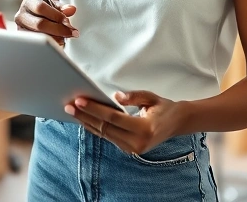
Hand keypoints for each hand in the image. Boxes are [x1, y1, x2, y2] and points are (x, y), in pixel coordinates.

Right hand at [14, 0, 78, 46]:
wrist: (36, 18)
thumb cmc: (45, 12)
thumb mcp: (53, 6)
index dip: (55, 15)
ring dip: (56, 38)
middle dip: (58, 29)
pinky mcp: (24, 41)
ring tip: (64, 37)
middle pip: (40, 24)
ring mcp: (21, 30)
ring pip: (39, 36)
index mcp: (28, 3)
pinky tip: (58, 42)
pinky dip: (51, 44)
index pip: (41, 7)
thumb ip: (62, 7)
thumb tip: (71, 9)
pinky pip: (38, 45)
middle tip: (70, 32)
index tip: (66, 21)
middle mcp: (21, 16)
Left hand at [65, 91, 186, 154]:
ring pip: (103, 134)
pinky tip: (84, 119)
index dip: (94, 109)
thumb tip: (114, 96)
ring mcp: (132, 149)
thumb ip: (133, 96)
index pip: (113, 118)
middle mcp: (137, 143)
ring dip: (87, 122)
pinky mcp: (128, 149)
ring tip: (72, 111)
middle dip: (85, 116)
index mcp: (144, 129)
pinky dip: (95, 127)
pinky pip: (108, 137)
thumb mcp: (152, 97)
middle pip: (104, 128)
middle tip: (69, 105)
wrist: (177, 124)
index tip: (79, 101)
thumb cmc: (164, 108)